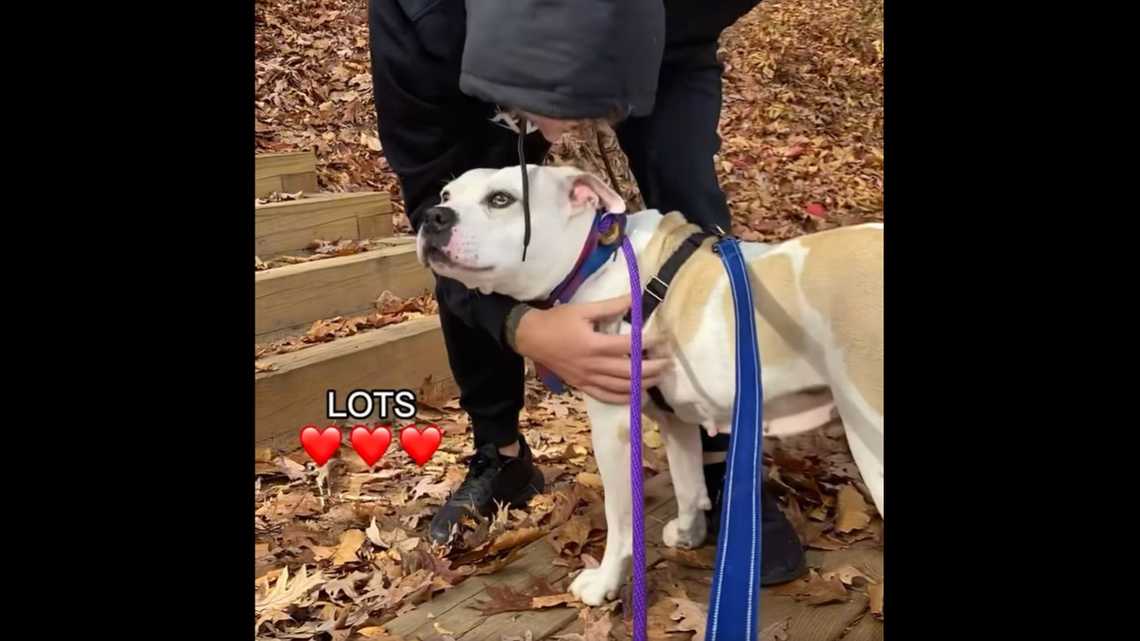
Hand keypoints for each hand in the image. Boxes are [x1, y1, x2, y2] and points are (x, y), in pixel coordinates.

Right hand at [514, 295, 671, 403]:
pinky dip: (625, 398)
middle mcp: (593, 366)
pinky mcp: (583, 386)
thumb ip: (610, 306)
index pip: (629, 346)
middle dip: (653, 368)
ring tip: (660, 377)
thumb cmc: (557, 321)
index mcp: (594, 345)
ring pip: (622, 387)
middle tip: (669, 363)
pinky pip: (607, 397)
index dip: (649, 342)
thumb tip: (635, 298)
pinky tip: (639, 396)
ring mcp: (588, 379)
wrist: (530, 338)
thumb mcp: (583, 309)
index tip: (663, 337)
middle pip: (630, 372)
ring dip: (644, 384)